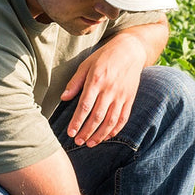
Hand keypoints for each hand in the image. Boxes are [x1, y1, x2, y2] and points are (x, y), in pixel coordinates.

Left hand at [61, 33, 148, 147]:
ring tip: (90, 143)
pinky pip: (123, 118)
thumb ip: (75, 83)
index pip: (85, 106)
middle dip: (87, 132)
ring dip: (100, 135)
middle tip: (78, 142)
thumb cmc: (104, 57)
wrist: (130, 51)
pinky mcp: (130, 99)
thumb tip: (63, 98)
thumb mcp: (86, 65)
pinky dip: (115, 130)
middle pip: (97, 117)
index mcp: (96, 81)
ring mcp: (121, 96)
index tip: (70, 133)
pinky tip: (107, 136)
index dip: (77, 122)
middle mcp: (110, 90)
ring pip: (110, 121)